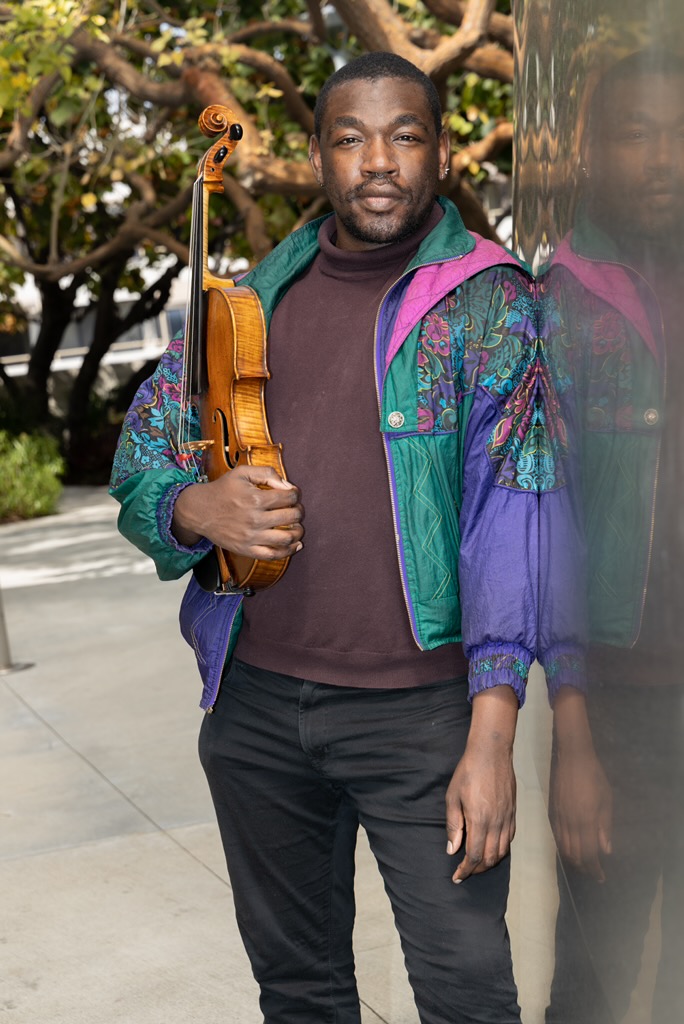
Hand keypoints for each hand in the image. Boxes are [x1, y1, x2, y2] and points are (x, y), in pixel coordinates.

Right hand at [172, 465, 303, 559]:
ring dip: (298, 532)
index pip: (289, 497)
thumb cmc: (223, 489)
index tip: (292, 495)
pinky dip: (288, 552)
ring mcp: (251, 537)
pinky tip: (295, 545)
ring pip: (287, 538)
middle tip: (296, 509)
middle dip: (299, 511)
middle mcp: (255, 519)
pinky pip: (273, 555)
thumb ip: (267, 473)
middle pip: (292, 517)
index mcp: (255, 498)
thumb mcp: (242, 472)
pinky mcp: (246, 550)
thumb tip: (287, 486)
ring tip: (298, 526)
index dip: (295, 494)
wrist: (199, 510)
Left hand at [446, 686, 517, 882]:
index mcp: (480, 821)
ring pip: (502, 851)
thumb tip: (452, 849)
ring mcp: (507, 818)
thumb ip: (454, 825)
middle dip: (477, 869)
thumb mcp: (453, 798)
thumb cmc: (468, 772)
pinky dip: (500, 849)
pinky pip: (509, 839)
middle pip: (490, 858)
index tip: (457, 876)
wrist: (491, 753)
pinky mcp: (513, 813)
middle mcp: (496, 823)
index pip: (474, 856)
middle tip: (465, 871)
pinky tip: (491, 847)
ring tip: (477, 863)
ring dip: (490, 862)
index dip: (465, 870)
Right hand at [550, 746, 611, 880]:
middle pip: (574, 853)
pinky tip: (571, 848)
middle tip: (594, 873)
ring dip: (573, 859)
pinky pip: (558, 836)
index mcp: (585, 820)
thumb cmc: (594, 777)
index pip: (588, 853)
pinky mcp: (554, 811)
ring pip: (564, 846)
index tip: (601, 877)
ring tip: (583, 864)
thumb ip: (605, 827)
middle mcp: (570, 822)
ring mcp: (560, 817)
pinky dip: (564, 847)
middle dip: (584, 867)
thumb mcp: (606, 801)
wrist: (573, 758)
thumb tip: (605, 851)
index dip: (594, 868)